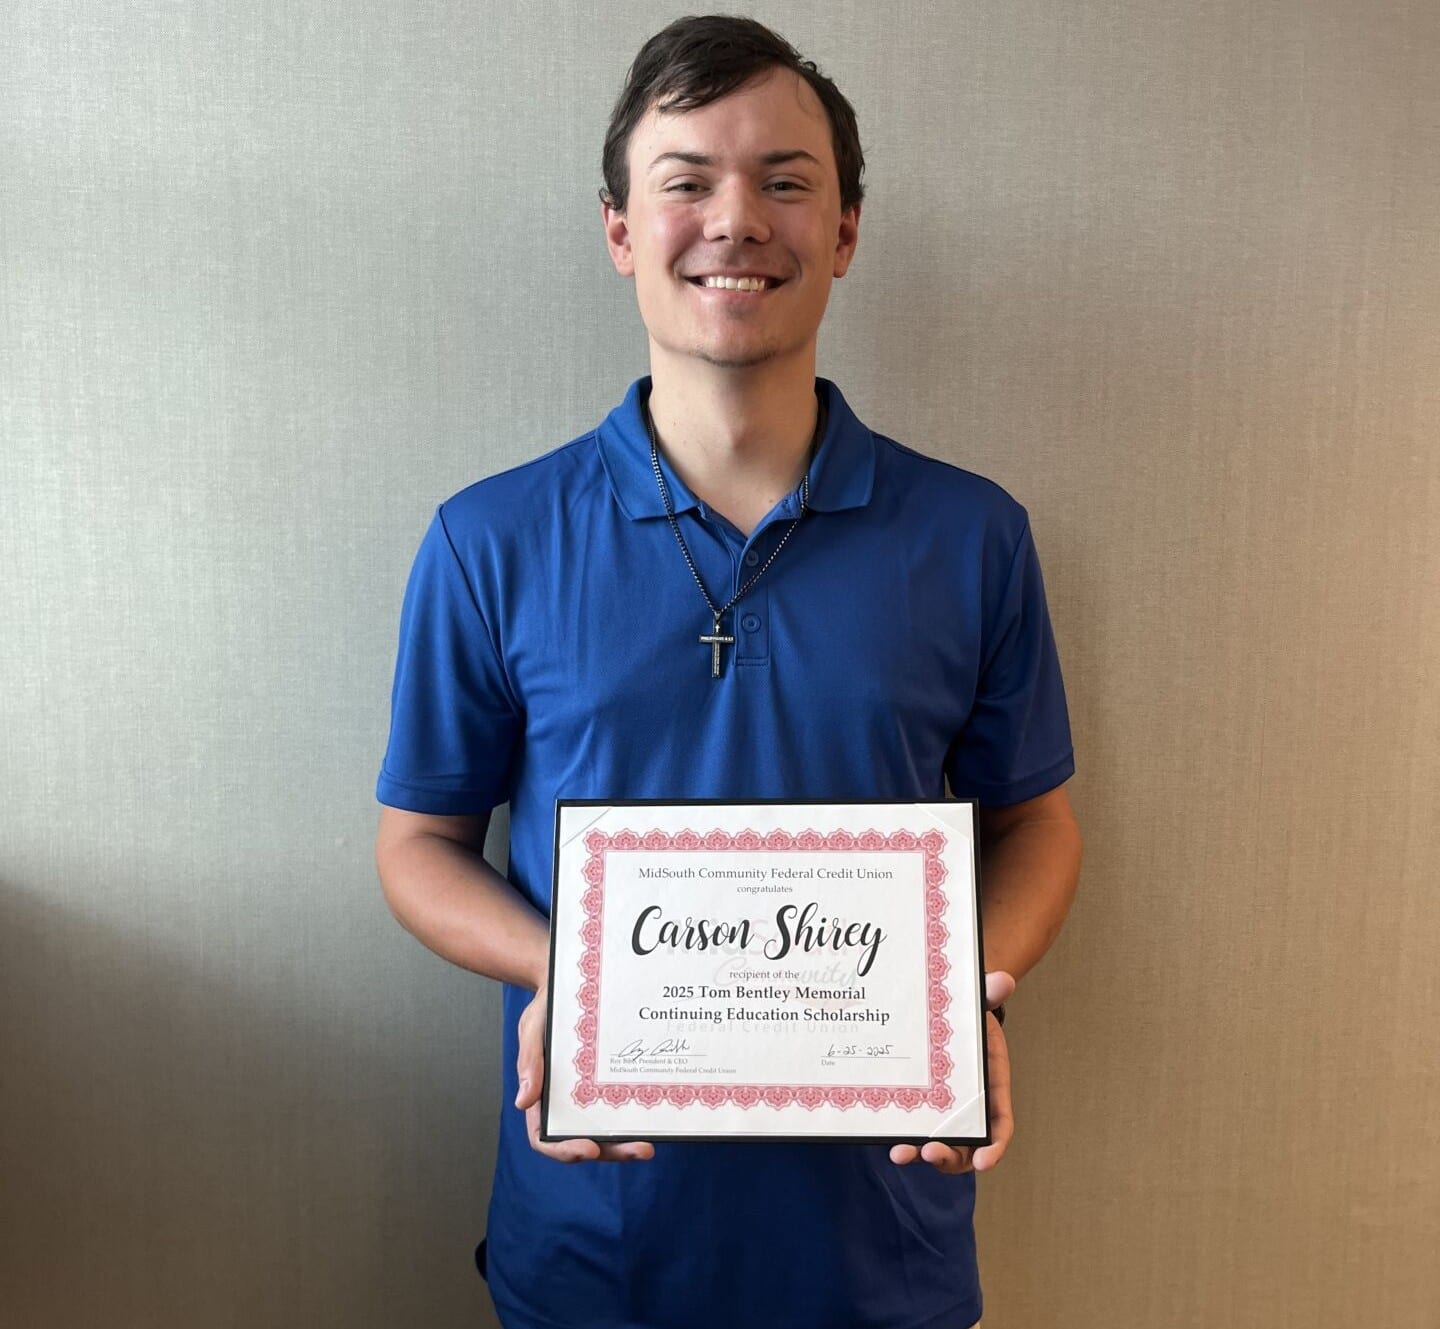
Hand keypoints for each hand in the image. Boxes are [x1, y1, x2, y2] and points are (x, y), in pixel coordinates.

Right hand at [515, 984, 654, 1162]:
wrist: (569, 981)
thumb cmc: (546, 1006)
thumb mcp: (532, 1028)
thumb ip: (529, 1062)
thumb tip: (523, 1103)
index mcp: (542, 1095)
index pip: (546, 1137)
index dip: (565, 1150)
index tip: (589, 1149)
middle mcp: (567, 1101)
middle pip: (586, 1140)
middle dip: (613, 1151)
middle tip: (642, 1149)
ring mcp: (590, 1092)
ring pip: (607, 1128)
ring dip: (627, 1141)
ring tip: (650, 1145)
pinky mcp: (610, 1078)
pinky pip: (621, 1101)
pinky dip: (635, 1113)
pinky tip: (655, 1110)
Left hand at [889, 970, 1015, 1174]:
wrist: (944, 1005)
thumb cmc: (968, 1008)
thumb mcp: (978, 999)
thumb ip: (989, 992)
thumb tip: (1004, 980)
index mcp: (991, 1085)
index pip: (1000, 1124)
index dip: (996, 1146)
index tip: (985, 1161)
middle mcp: (969, 1104)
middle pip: (966, 1146)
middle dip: (950, 1157)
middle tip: (929, 1152)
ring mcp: (943, 1107)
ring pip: (938, 1144)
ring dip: (920, 1153)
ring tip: (899, 1153)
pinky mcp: (920, 1103)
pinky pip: (914, 1128)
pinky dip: (904, 1138)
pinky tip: (886, 1138)